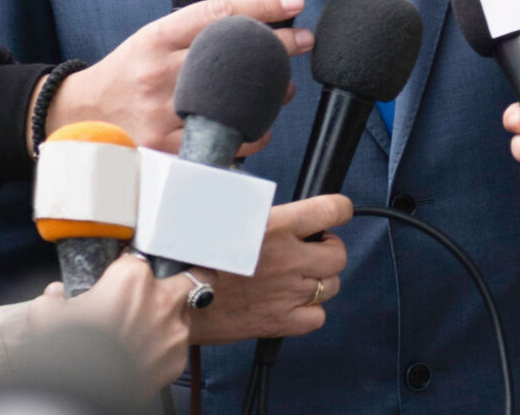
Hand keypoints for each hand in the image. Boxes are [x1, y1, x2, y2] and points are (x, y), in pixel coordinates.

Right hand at [27, 253, 208, 395]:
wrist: (81, 397)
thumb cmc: (69, 355)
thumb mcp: (48, 318)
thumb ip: (53, 300)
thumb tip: (53, 296)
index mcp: (132, 278)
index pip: (138, 260)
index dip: (126, 272)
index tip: (117, 283)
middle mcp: (161, 298)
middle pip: (185, 275)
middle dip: (175, 282)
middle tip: (156, 294)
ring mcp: (174, 329)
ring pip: (184, 312)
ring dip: (170, 317)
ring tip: (146, 330)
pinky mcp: (179, 357)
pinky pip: (177, 346)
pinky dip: (165, 348)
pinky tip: (145, 355)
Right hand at [28, 0, 312, 155]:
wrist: (85, 114)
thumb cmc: (131, 72)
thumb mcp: (155, 38)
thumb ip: (197, 31)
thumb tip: (256, 23)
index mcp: (157, 39)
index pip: (217, 15)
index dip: (261, 6)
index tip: (293, 3)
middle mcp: (159, 73)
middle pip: (232, 55)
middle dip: (278, 46)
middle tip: (302, 40)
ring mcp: (162, 112)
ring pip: (235, 101)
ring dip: (271, 93)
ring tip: (282, 86)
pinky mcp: (167, 147)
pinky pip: (226, 139)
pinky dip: (252, 131)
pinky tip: (259, 122)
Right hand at [188, 194, 352, 343]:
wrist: (178, 301)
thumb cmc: (195, 255)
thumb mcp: (225, 215)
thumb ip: (253, 205)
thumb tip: (263, 197)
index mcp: (277, 226)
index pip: (332, 210)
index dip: (340, 209)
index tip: (337, 213)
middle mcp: (289, 259)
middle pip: (338, 253)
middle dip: (329, 249)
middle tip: (313, 248)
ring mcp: (288, 292)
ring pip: (332, 285)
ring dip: (320, 279)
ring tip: (299, 276)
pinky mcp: (281, 322)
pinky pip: (317, 317)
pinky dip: (310, 311)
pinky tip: (292, 302)